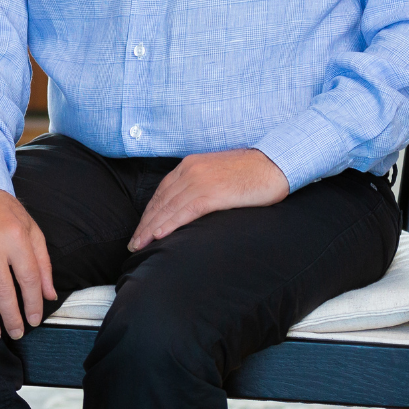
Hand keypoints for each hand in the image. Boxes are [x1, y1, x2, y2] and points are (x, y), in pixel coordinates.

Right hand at [0, 188, 56, 341]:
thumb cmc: (6, 211)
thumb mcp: (32, 229)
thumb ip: (42, 262)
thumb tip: (49, 295)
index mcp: (16, 238)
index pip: (29, 280)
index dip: (33, 304)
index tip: (35, 320)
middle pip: (4, 291)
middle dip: (12, 318)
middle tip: (16, 333)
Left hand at [128, 148, 288, 252]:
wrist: (274, 163)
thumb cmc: (250, 174)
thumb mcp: (217, 176)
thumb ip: (201, 186)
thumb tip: (189, 207)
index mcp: (189, 165)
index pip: (162, 192)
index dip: (149, 213)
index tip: (140, 230)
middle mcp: (190, 170)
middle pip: (160, 201)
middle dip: (145, 224)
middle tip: (133, 244)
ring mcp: (200, 180)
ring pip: (169, 208)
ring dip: (151, 228)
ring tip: (140, 245)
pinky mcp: (213, 193)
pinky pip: (186, 211)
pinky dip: (170, 224)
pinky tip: (159, 237)